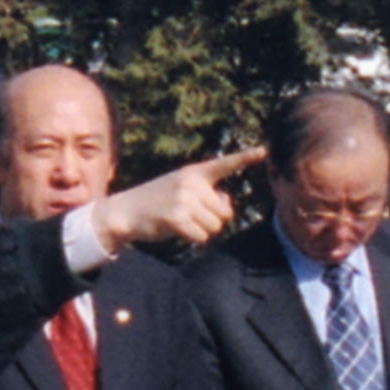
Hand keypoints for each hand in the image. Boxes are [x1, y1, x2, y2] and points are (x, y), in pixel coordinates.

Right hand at [87, 150, 264, 255]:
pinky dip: (192, 238)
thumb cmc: (158, 202)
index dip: (246, 158)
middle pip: (225, 213)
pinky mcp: (177, 218)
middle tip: (190, 215)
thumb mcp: (182, 189)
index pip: (224, 164)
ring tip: (181, 221)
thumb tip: (227, 208)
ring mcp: (184, 200)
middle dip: (213, 220)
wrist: (125, 211)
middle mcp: (191, 183)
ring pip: (215, 227)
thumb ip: (208, 195)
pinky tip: (176, 230)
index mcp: (194, 173)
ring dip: (202, 230)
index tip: (264, 151)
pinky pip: (201, 237)